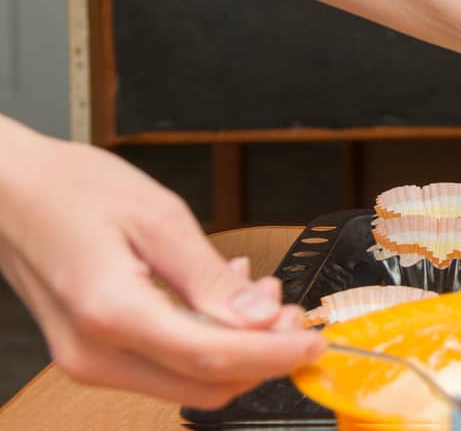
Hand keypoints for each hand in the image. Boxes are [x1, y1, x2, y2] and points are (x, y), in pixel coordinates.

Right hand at [0, 120, 321, 407]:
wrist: (8, 192)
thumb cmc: (71, 190)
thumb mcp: (157, 217)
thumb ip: (209, 276)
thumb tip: (260, 318)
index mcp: (112, 314)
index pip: (213, 358)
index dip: (275, 356)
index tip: (316, 341)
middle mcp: (95, 354)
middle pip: (204, 385)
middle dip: (261, 357)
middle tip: (292, 310)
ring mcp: (88, 361)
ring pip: (186, 382)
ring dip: (235, 350)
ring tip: (258, 295)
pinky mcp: (90, 354)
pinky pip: (162, 365)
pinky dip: (204, 342)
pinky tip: (219, 299)